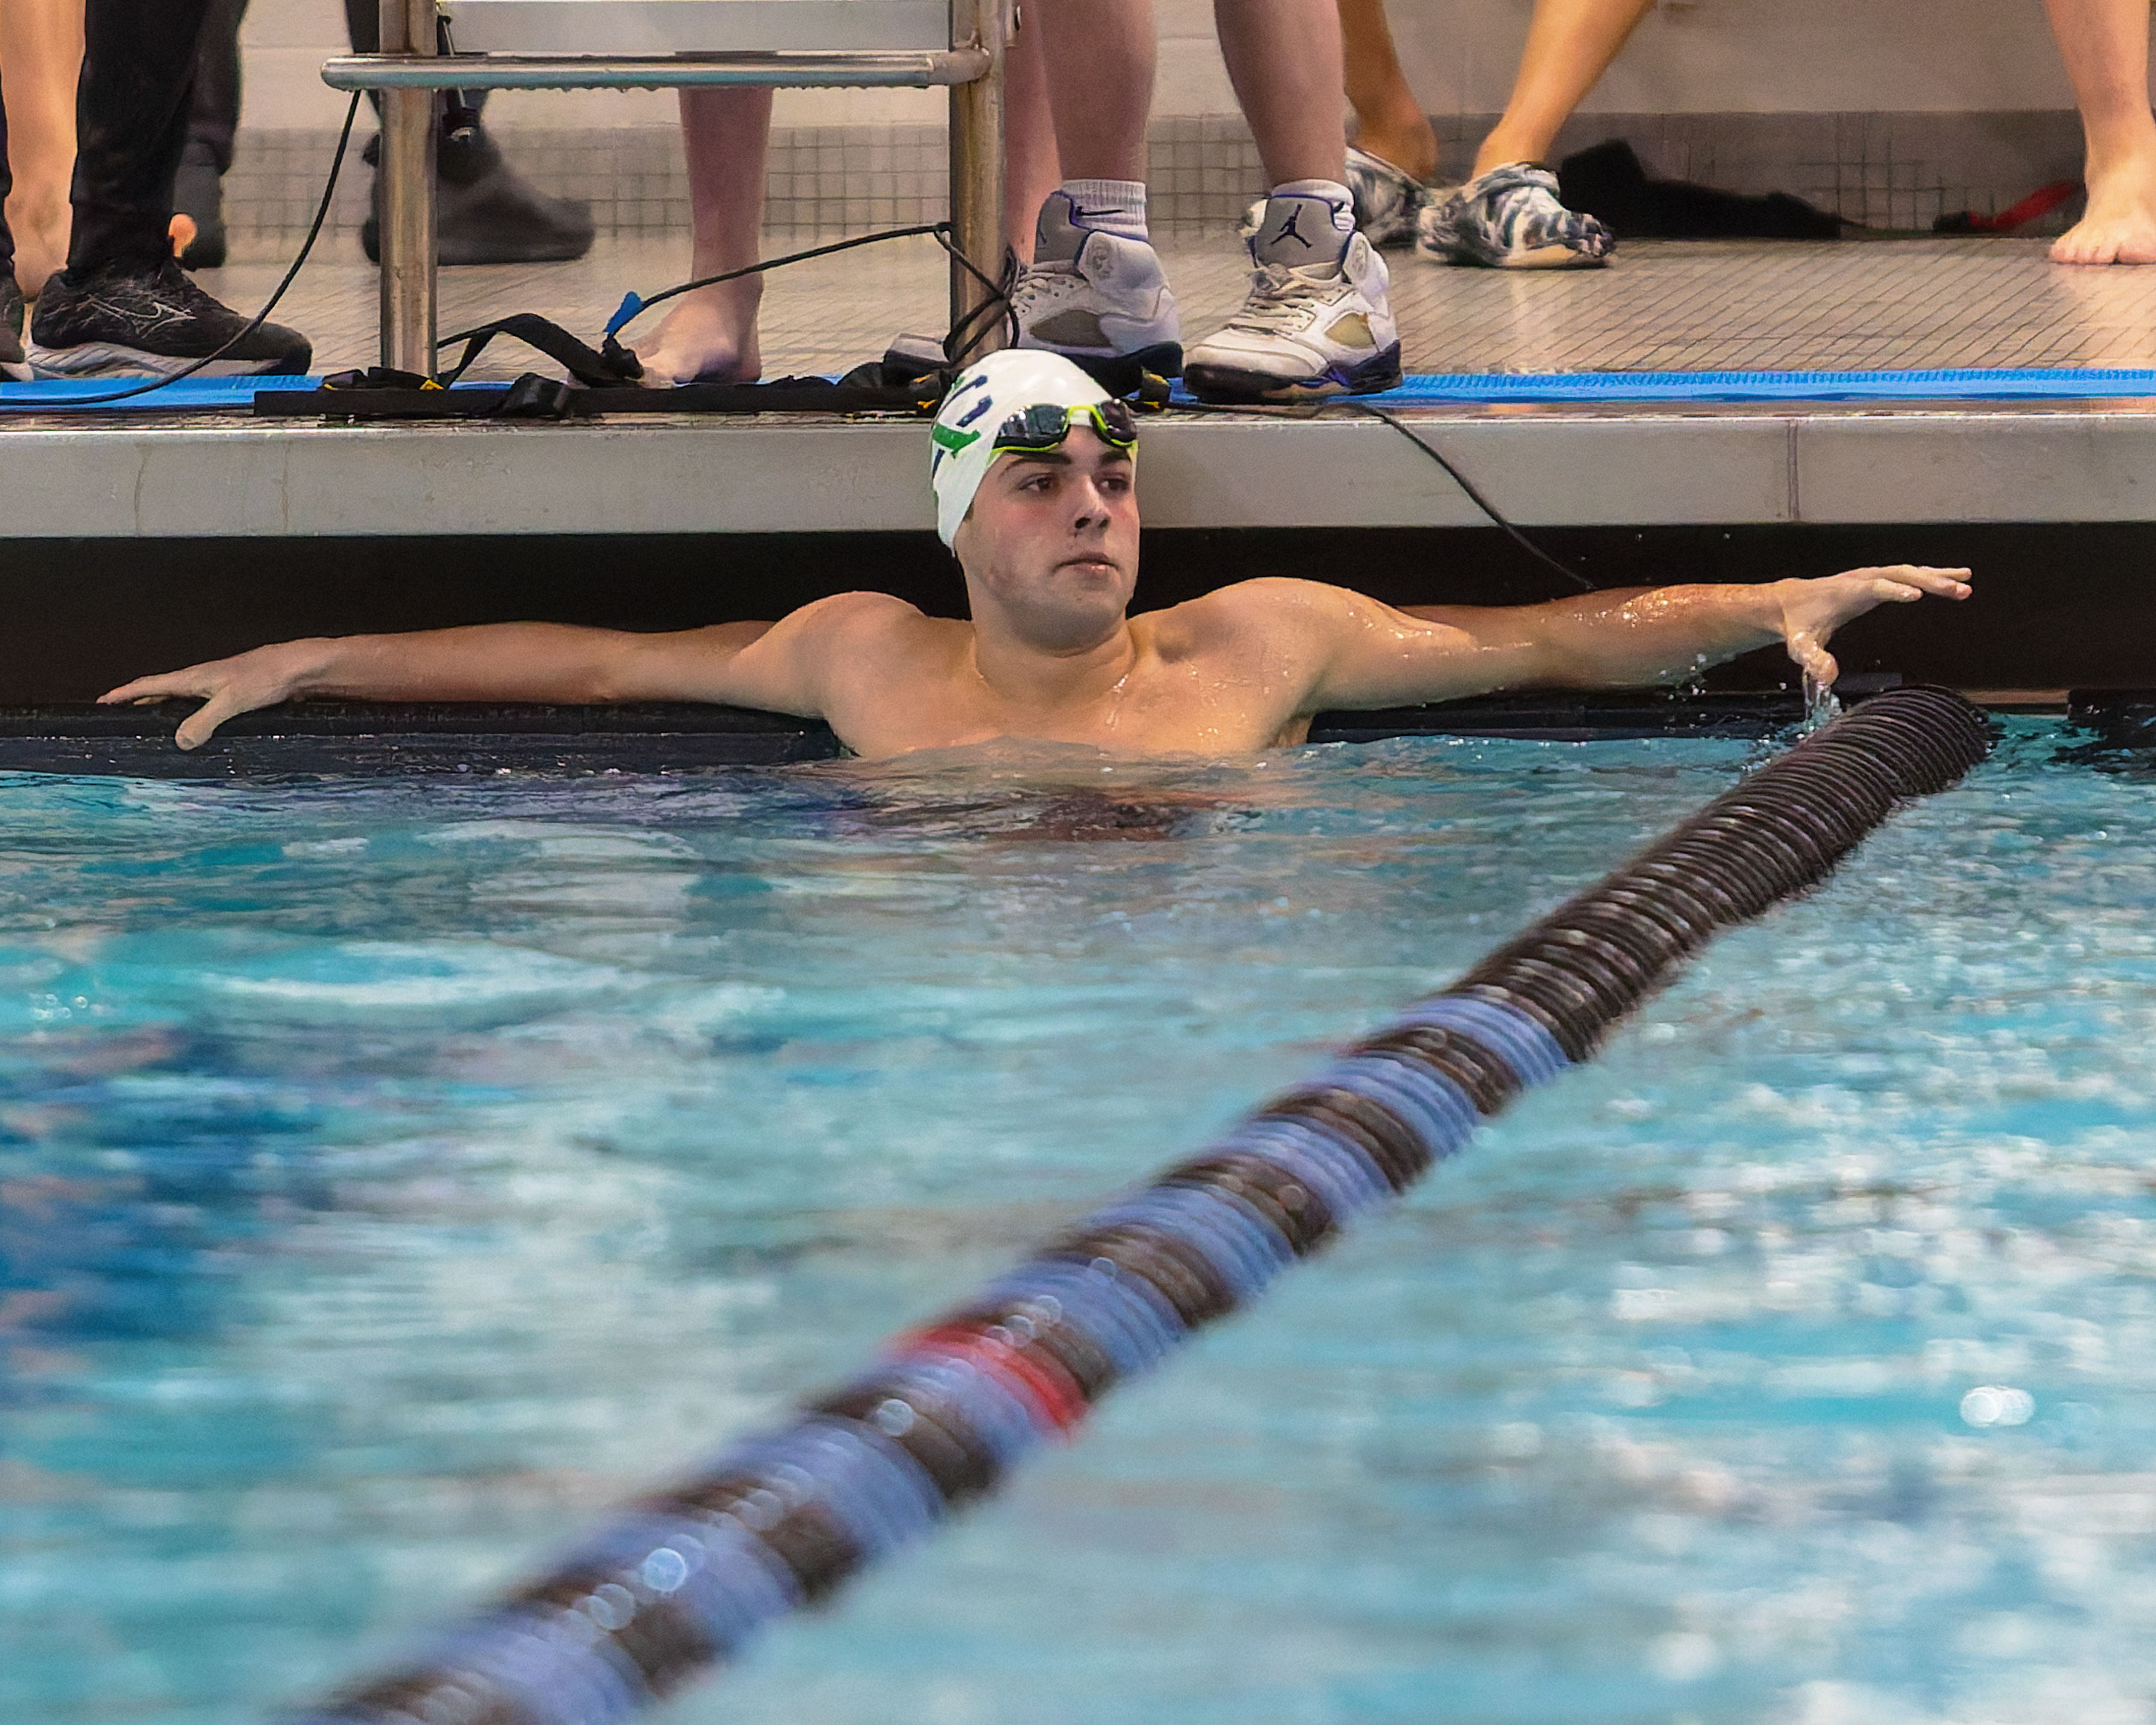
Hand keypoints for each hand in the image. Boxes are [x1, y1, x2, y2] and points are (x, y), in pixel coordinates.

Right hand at [98, 640, 327, 749]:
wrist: (297, 668)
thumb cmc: (265, 678)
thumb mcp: (231, 701)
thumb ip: (205, 721)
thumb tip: (178, 741)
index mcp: (193, 678)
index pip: (150, 684)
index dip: (125, 693)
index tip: (103, 700)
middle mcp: (201, 680)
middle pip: (162, 690)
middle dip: (139, 701)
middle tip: (120, 713)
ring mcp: (218, 686)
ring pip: (182, 698)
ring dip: (165, 708)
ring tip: (151, 723)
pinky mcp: (235, 693)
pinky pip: (203, 705)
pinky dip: (191, 715)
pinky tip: (198, 727)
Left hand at [1773, 565, 1970, 686]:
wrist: (1791, 603)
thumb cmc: (1799, 625)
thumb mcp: (1801, 646)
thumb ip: (1813, 660)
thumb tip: (1828, 677)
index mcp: (1846, 593)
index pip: (1874, 588)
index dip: (1894, 590)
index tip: (1917, 595)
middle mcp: (1862, 579)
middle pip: (1900, 575)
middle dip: (1930, 582)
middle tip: (1959, 591)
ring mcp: (1872, 576)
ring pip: (1909, 571)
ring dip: (1938, 576)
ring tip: (1966, 582)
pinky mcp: (1879, 579)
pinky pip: (1910, 574)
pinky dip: (1933, 574)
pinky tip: (1957, 576)